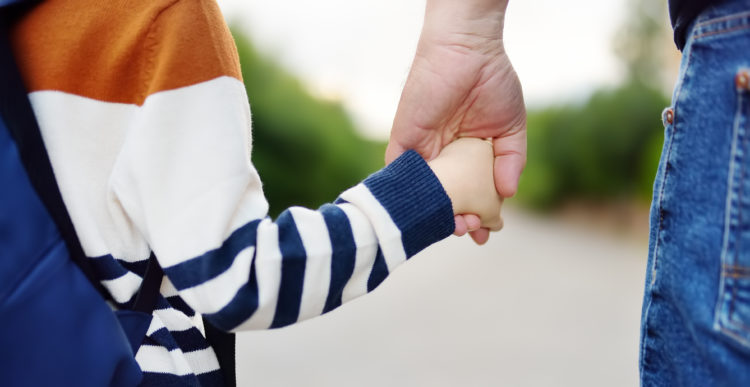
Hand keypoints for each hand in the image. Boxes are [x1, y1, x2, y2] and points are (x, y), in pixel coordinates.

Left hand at [386, 1, 525, 243]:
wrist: (468, 51)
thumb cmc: (492, 83)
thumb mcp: (511, 128)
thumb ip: (510, 160)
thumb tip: (508, 194)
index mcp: (467, 157)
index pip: (469, 195)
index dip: (476, 216)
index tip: (485, 233)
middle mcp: (443, 159)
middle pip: (445, 199)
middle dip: (455, 220)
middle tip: (468, 231)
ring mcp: (422, 152)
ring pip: (424, 194)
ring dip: (434, 213)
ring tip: (453, 226)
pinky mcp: (404, 142)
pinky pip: (399, 175)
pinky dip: (409, 196)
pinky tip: (423, 213)